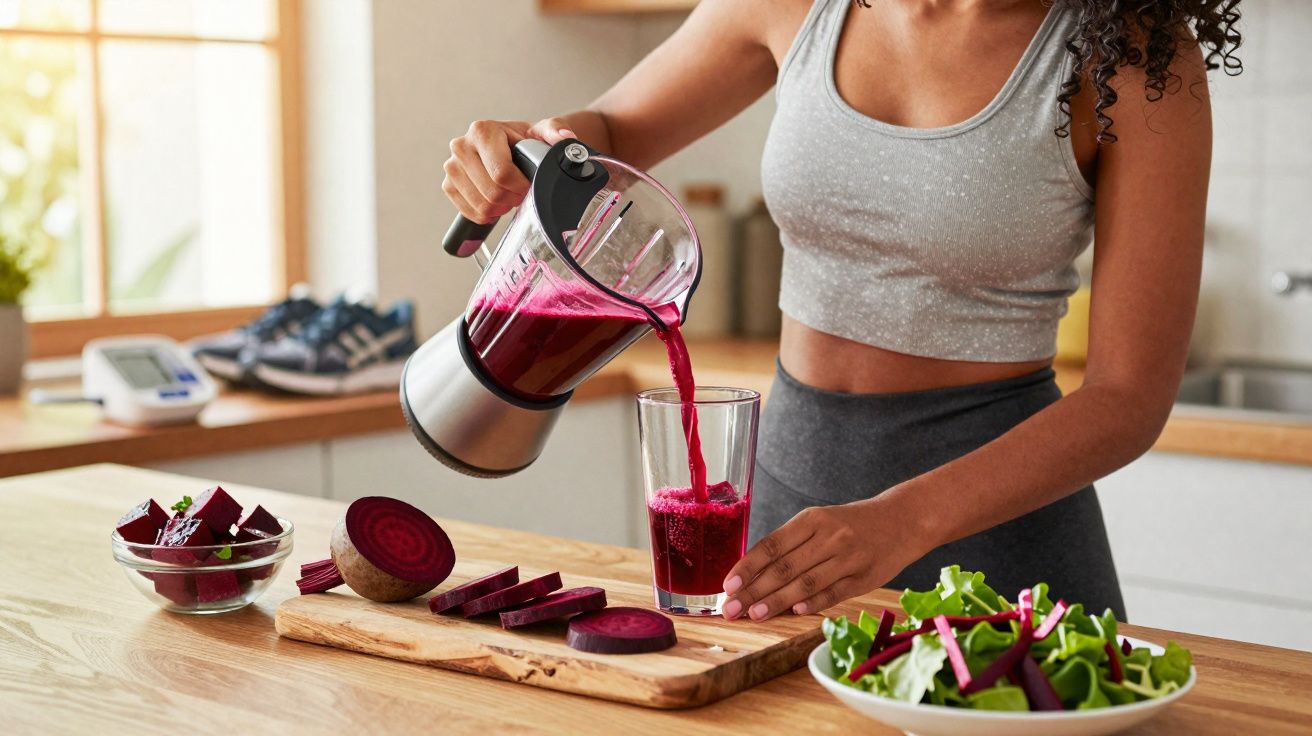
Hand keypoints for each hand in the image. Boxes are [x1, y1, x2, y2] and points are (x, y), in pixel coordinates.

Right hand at [441, 117, 578, 223]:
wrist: (511, 147)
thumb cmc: (525, 141)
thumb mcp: (543, 132)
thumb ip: (556, 130)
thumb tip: (564, 139)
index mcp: (482, 131)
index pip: (501, 173)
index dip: (520, 187)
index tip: (528, 185)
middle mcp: (461, 146)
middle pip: (491, 192)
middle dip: (512, 198)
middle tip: (520, 193)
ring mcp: (452, 166)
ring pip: (481, 205)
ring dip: (500, 208)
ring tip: (508, 196)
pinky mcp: (448, 185)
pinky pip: (469, 212)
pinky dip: (486, 214)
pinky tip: (495, 202)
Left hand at [721, 500, 923, 620]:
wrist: (901, 521)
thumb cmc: (851, 524)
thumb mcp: (820, 522)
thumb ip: (792, 544)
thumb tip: (753, 574)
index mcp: (812, 520)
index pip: (772, 545)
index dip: (748, 567)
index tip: (728, 585)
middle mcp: (829, 537)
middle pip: (784, 567)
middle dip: (753, 590)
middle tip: (731, 608)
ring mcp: (848, 558)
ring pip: (806, 582)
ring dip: (777, 601)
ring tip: (755, 614)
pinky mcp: (864, 577)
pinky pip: (834, 592)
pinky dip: (814, 602)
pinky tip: (795, 612)